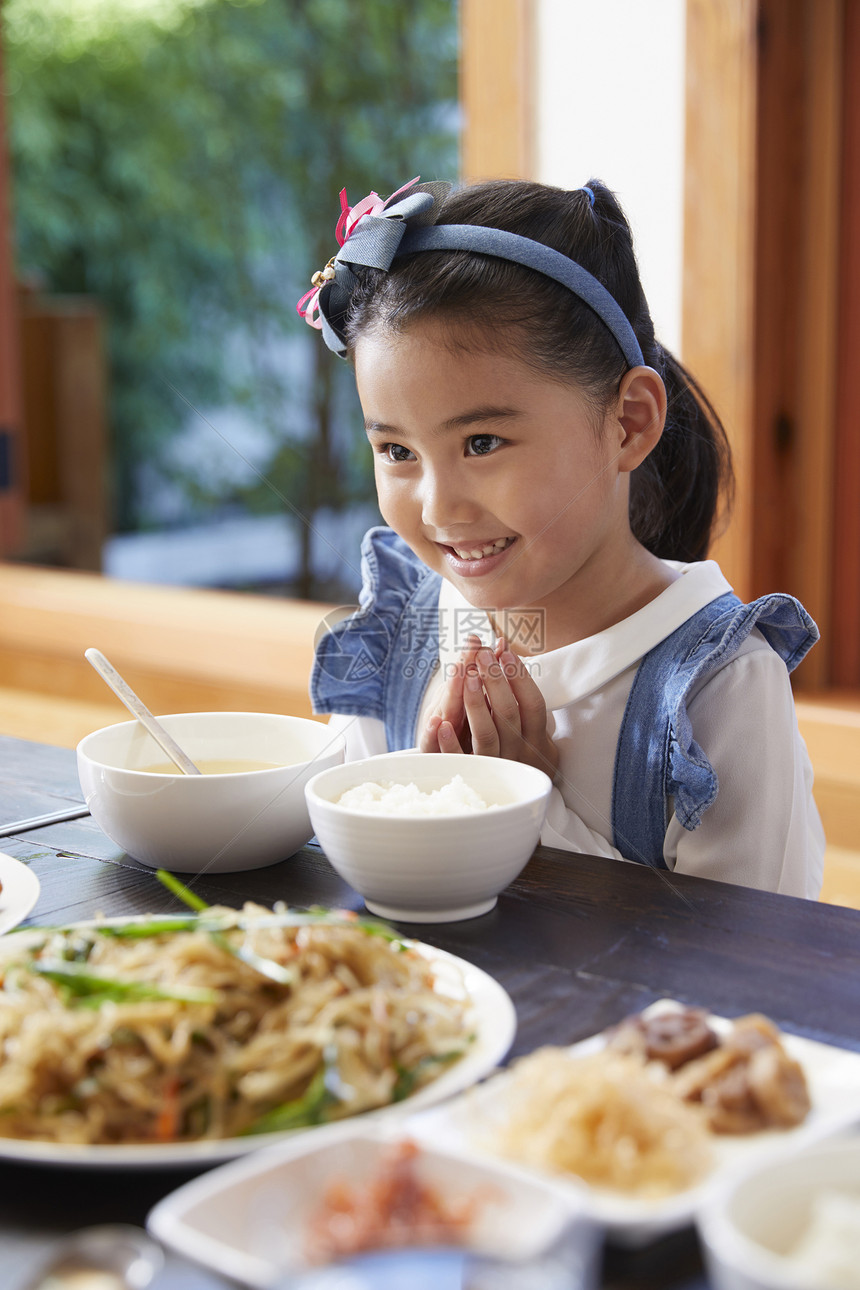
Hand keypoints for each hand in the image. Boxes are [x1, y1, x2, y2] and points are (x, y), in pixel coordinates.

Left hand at [421, 637, 558, 776]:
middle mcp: (520, 753)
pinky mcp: (473, 778)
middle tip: (481, 653)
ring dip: (475, 703)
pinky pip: (461, 761)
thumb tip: (501, 645)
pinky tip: (439, 723)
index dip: (520, 677)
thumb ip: (513, 689)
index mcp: (537, 738)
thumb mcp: (525, 724)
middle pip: (509, 714)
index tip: (505, 652)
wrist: (513, 795)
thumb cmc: (516, 747)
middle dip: (495, 680)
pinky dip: (450, 742)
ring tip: (466, 675)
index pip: (534, 704)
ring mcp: (497, 767)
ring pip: (487, 735)